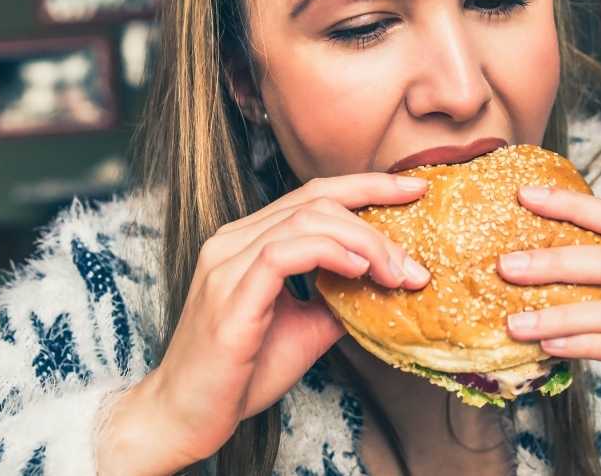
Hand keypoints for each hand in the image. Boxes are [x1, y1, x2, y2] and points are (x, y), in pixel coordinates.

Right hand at [99, 173, 430, 474]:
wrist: (184, 416)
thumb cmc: (242, 373)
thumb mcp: (306, 328)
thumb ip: (339, 298)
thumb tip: (389, 282)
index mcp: (248, 240)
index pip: (314, 194)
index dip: (368, 185)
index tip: (416, 189)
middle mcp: (233, 240)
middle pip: (317, 199)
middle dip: (378, 217)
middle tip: (415, 262)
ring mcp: (227, 264)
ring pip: (307, 220)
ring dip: (365, 242)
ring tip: (396, 274)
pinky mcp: (229, 296)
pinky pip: (284, 253)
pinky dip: (331, 253)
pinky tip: (360, 271)